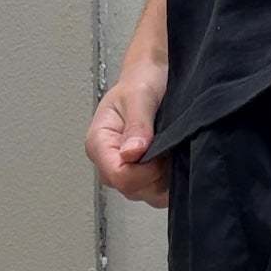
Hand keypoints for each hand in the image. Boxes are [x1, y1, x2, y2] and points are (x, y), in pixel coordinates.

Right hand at [85, 61, 168, 206]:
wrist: (155, 75)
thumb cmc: (143, 79)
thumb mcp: (140, 95)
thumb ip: (137, 124)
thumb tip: (131, 153)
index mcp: (98, 143)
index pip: (118, 176)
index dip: (144, 171)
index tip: (160, 152)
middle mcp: (108, 163)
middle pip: (132, 189)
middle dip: (156, 175)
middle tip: (167, 146)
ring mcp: (126, 173)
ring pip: (147, 195)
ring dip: (165, 179)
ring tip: (169, 150)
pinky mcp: (142, 178)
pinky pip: (158, 194)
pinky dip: (170, 182)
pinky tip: (172, 159)